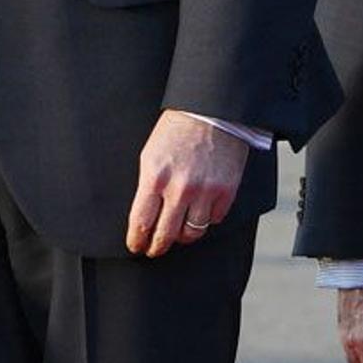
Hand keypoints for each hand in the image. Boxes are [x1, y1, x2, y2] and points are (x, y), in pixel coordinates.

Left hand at [126, 110, 248, 257]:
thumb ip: (148, 185)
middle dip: (156, 247)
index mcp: (154, 176)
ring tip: (177, 234)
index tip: (135, 246)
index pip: (141, 221)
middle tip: (153, 250)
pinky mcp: (226, 192)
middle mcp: (179, 188)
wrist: (211, 111)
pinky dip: (206, 220)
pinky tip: (199, 213)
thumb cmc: (175, 131)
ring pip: (192, 233)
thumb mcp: (150, 154)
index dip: (136, 240)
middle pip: (165, 235)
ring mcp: (205, 192)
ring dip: (182, 237)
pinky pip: (214, 220)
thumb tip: (145, 215)